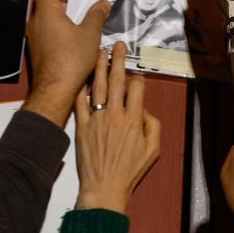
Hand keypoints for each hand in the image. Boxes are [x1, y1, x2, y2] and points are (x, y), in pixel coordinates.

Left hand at [23, 0, 110, 126]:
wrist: (55, 89)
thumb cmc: (72, 59)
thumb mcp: (90, 34)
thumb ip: (96, 16)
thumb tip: (103, 4)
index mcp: (47, 13)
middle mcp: (35, 22)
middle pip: (44, 2)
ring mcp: (33, 37)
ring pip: (45, 18)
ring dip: (59, 14)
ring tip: (78, 18)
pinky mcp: (36, 49)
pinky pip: (45, 31)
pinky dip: (57, 27)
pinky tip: (72, 36)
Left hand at [73, 42, 160, 213]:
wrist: (104, 187)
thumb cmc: (130, 171)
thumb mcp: (153, 150)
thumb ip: (153, 126)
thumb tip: (145, 111)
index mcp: (134, 120)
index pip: (136, 89)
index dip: (138, 77)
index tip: (137, 73)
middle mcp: (115, 115)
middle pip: (117, 80)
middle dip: (118, 60)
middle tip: (117, 45)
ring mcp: (96, 119)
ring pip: (98, 87)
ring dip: (99, 67)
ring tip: (100, 52)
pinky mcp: (81, 126)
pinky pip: (80, 102)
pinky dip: (81, 88)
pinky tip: (82, 77)